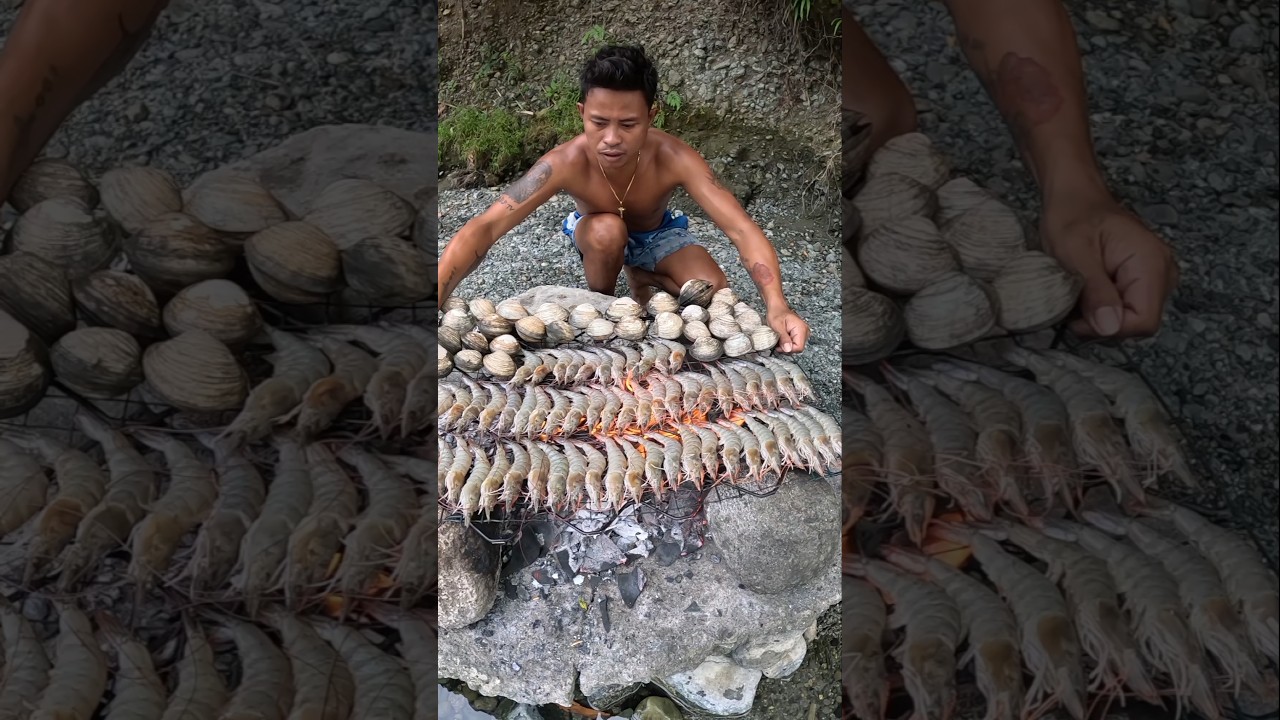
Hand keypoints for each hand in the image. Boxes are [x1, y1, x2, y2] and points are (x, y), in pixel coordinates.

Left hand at [766, 307, 809, 353]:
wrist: (776, 307)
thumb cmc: (776, 313)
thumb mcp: (777, 326)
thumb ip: (784, 338)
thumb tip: (788, 349)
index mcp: (801, 328)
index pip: (799, 347)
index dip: (788, 349)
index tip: (780, 346)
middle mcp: (805, 331)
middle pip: (798, 348)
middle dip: (787, 348)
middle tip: (778, 342)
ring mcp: (803, 332)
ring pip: (796, 347)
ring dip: (787, 345)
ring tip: (780, 338)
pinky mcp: (799, 334)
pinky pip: (795, 343)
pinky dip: (787, 343)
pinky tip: (783, 338)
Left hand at [1041, 195, 1178, 338]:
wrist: (1074, 196)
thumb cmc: (1071, 215)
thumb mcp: (1075, 254)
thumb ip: (1095, 291)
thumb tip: (1110, 327)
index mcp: (1151, 263)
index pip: (1144, 321)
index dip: (1110, 328)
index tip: (1080, 317)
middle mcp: (1162, 271)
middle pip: (1140, 324)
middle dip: (1104, 322)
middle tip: (1076, 300)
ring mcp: (1156, 277)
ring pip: (1132, 319)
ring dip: (1102, 315)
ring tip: (1082, 291)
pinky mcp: (1144, 280)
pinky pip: (1127, 308)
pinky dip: (1104, 307)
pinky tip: (1089, 291)